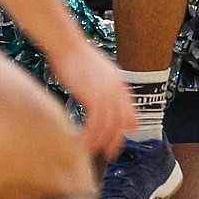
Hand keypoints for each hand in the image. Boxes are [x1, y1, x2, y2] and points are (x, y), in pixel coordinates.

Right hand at [54, 42, 136, 157]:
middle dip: (115, 140)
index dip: (127, 127)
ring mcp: (108, 95)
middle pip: (122, 123)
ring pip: (108, 127)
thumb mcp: (96, 70)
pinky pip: (95, 125)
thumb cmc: (75, 55)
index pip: (130, 111)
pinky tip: (79, 142)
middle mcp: (117, 90)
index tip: (120, 137)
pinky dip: (88, 137)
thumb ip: (102, 84)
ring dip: (99, 142)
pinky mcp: (95, 98)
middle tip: (109, 153)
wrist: (67, 44)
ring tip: (89, 150)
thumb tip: (98, 94)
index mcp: (119, 83)